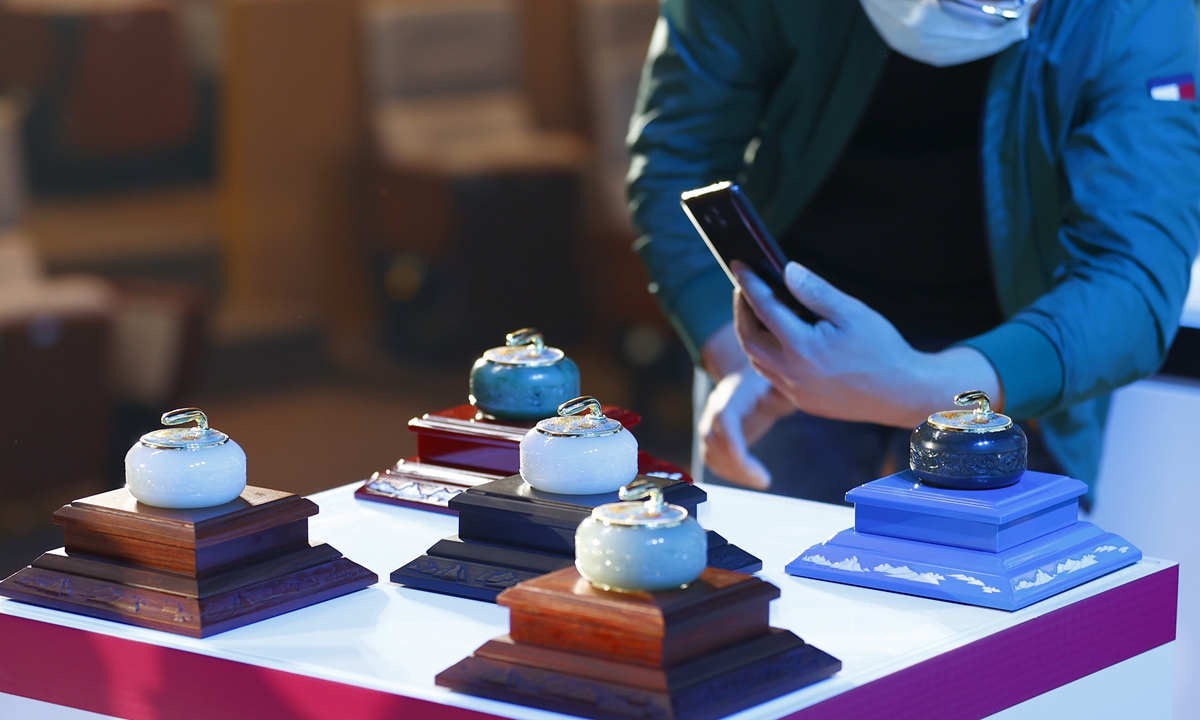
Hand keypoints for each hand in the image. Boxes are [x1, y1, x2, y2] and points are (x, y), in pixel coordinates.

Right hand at [696, 366, 794, 489]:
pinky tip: (753, 478)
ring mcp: (711, 424)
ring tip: (762, 480)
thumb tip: (797, 393)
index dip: (729, 437)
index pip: (723, 415)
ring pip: (710, 454)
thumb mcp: (783, 384)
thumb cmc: (771, 383)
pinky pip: (713, 461)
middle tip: (763, 479)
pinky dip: (730, 474)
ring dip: (733, 473)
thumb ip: (786, 392)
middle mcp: (715, 408)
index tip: (741, 458)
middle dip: (735, 463)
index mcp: (733, 392)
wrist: (750, 381)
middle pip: (713, 439)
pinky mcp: (714, 440)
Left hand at [732, 261, 1001, 427]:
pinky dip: (764, 354)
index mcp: (802, 347)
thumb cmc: (882, 350)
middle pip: (749, 337)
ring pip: (756, 360)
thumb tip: (787, 271)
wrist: (904, 395)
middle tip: (744, 287)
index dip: (749, 283)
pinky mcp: (802, 402)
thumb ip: (815, 292)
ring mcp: (795, 391)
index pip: (763, 307)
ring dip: (750, 333)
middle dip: (741, 309)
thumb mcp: (852, 312)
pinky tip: (773, 339)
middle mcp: (791, 372)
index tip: (739, 264)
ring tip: (755, 309)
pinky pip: (771, 376)